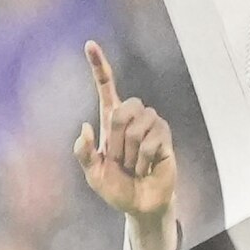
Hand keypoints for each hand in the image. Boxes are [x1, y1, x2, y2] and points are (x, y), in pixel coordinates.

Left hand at [72, 41, 175, 239]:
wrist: (140, 205)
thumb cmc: (116, 187)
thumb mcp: (93, 174)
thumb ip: (84, 153)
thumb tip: (85, 126)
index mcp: (111, 119)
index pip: (106, 87)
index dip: (99, 66)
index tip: (89, 44)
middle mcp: (132, 117)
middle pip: (121, 110)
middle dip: (116, 141)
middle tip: (120, 161)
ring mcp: (151, 124)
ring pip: (136, 127)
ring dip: (130, 154)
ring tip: (135, 165)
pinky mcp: (165, 137)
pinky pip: (150, 141)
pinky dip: (143, 159)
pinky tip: (147, 167)